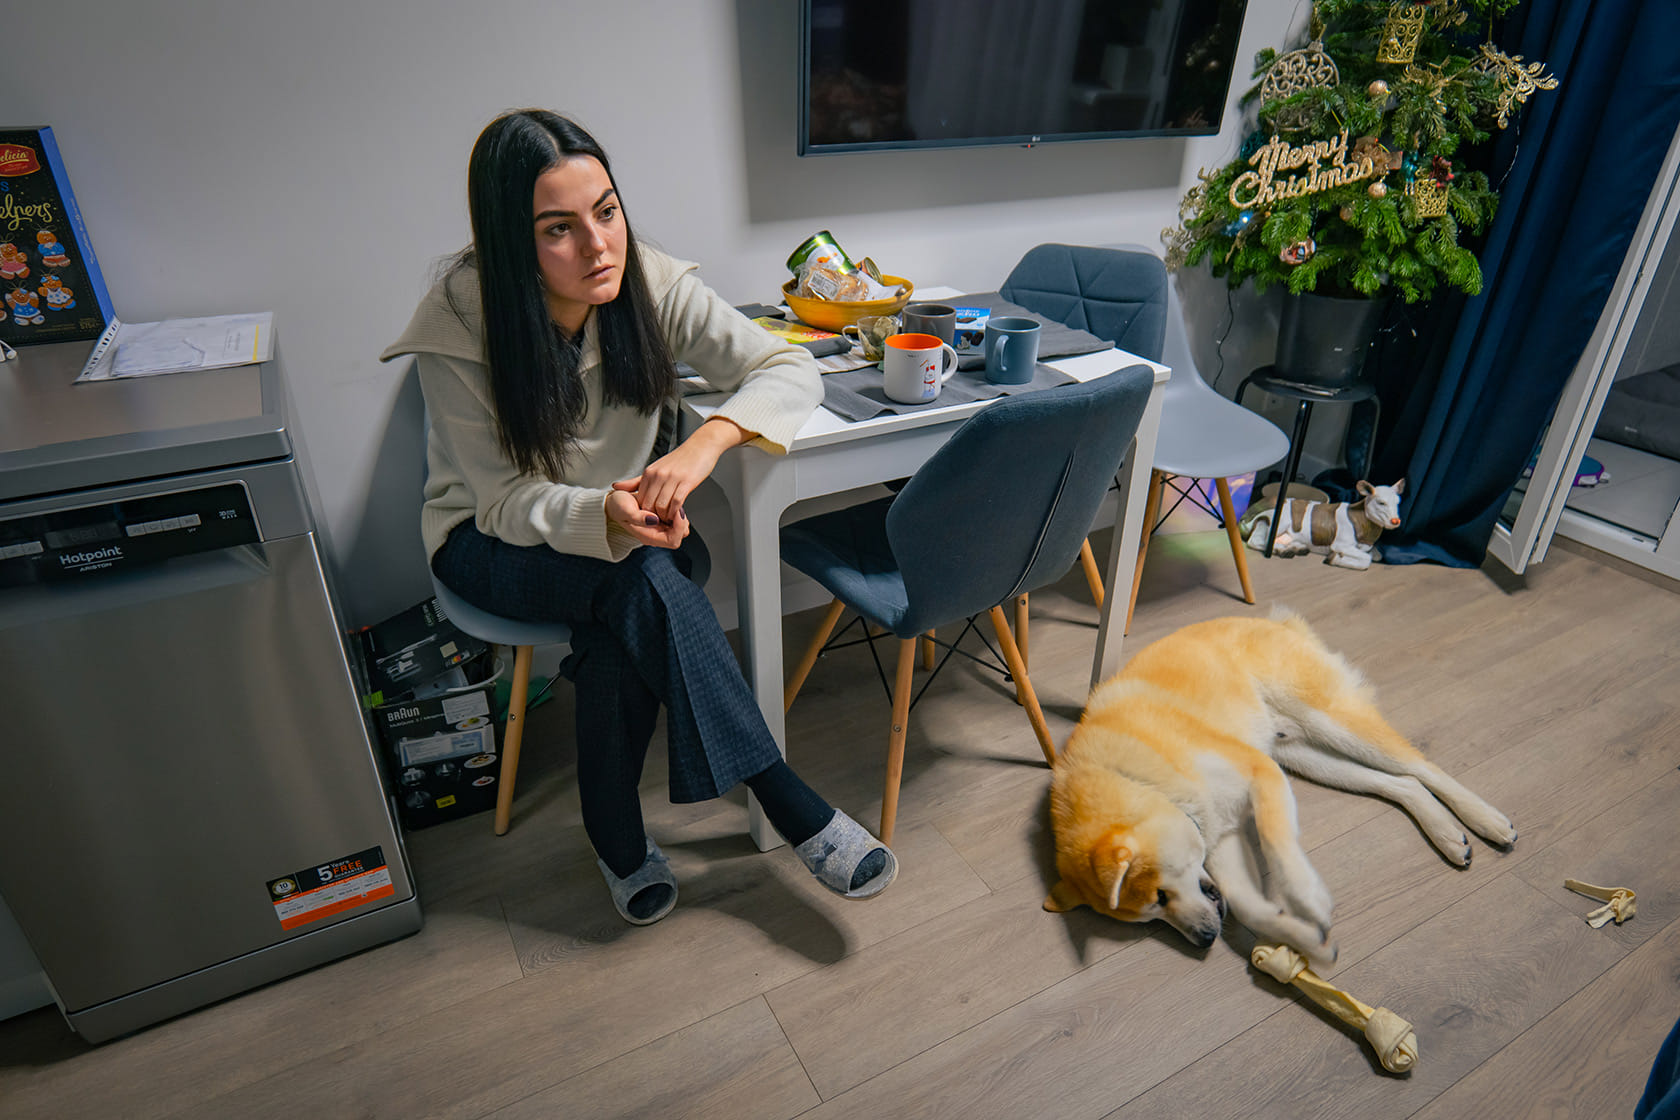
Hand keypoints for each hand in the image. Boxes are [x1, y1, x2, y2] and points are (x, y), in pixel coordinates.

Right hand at [606, 488, 687, 548]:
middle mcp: (655, 535)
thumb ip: (637, 517)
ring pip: (680, 527)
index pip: (673, 541)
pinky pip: (675, 518)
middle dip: (682, 521)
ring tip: (673, 503)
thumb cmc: (617, 506)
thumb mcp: (625, 510)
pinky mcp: (660, 519)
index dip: (679, 527)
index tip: (678, 511)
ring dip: (680, 515)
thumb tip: (653, 520)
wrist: (612, 501)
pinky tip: (670, 501)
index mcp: (648, 537)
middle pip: (680, 534)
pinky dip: (676, 510)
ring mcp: (658, 528)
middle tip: (678, 506)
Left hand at [612, 417, 747, 523]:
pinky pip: (676, 502)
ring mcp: (671, 478)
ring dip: (666, 517)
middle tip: (661, 524)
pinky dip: (676, 512)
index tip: (652, 518)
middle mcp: (658, 475)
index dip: (645, 513)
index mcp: (649, 473)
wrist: (701, 446)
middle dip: (654, 517)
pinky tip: (678, 515)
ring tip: (670, 520)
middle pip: (649, 505)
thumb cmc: (680, 459)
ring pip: (662, 506)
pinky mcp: (686, 482)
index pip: (640, 499)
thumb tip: (615, 487)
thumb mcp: (655, 468)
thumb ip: (636, 481)